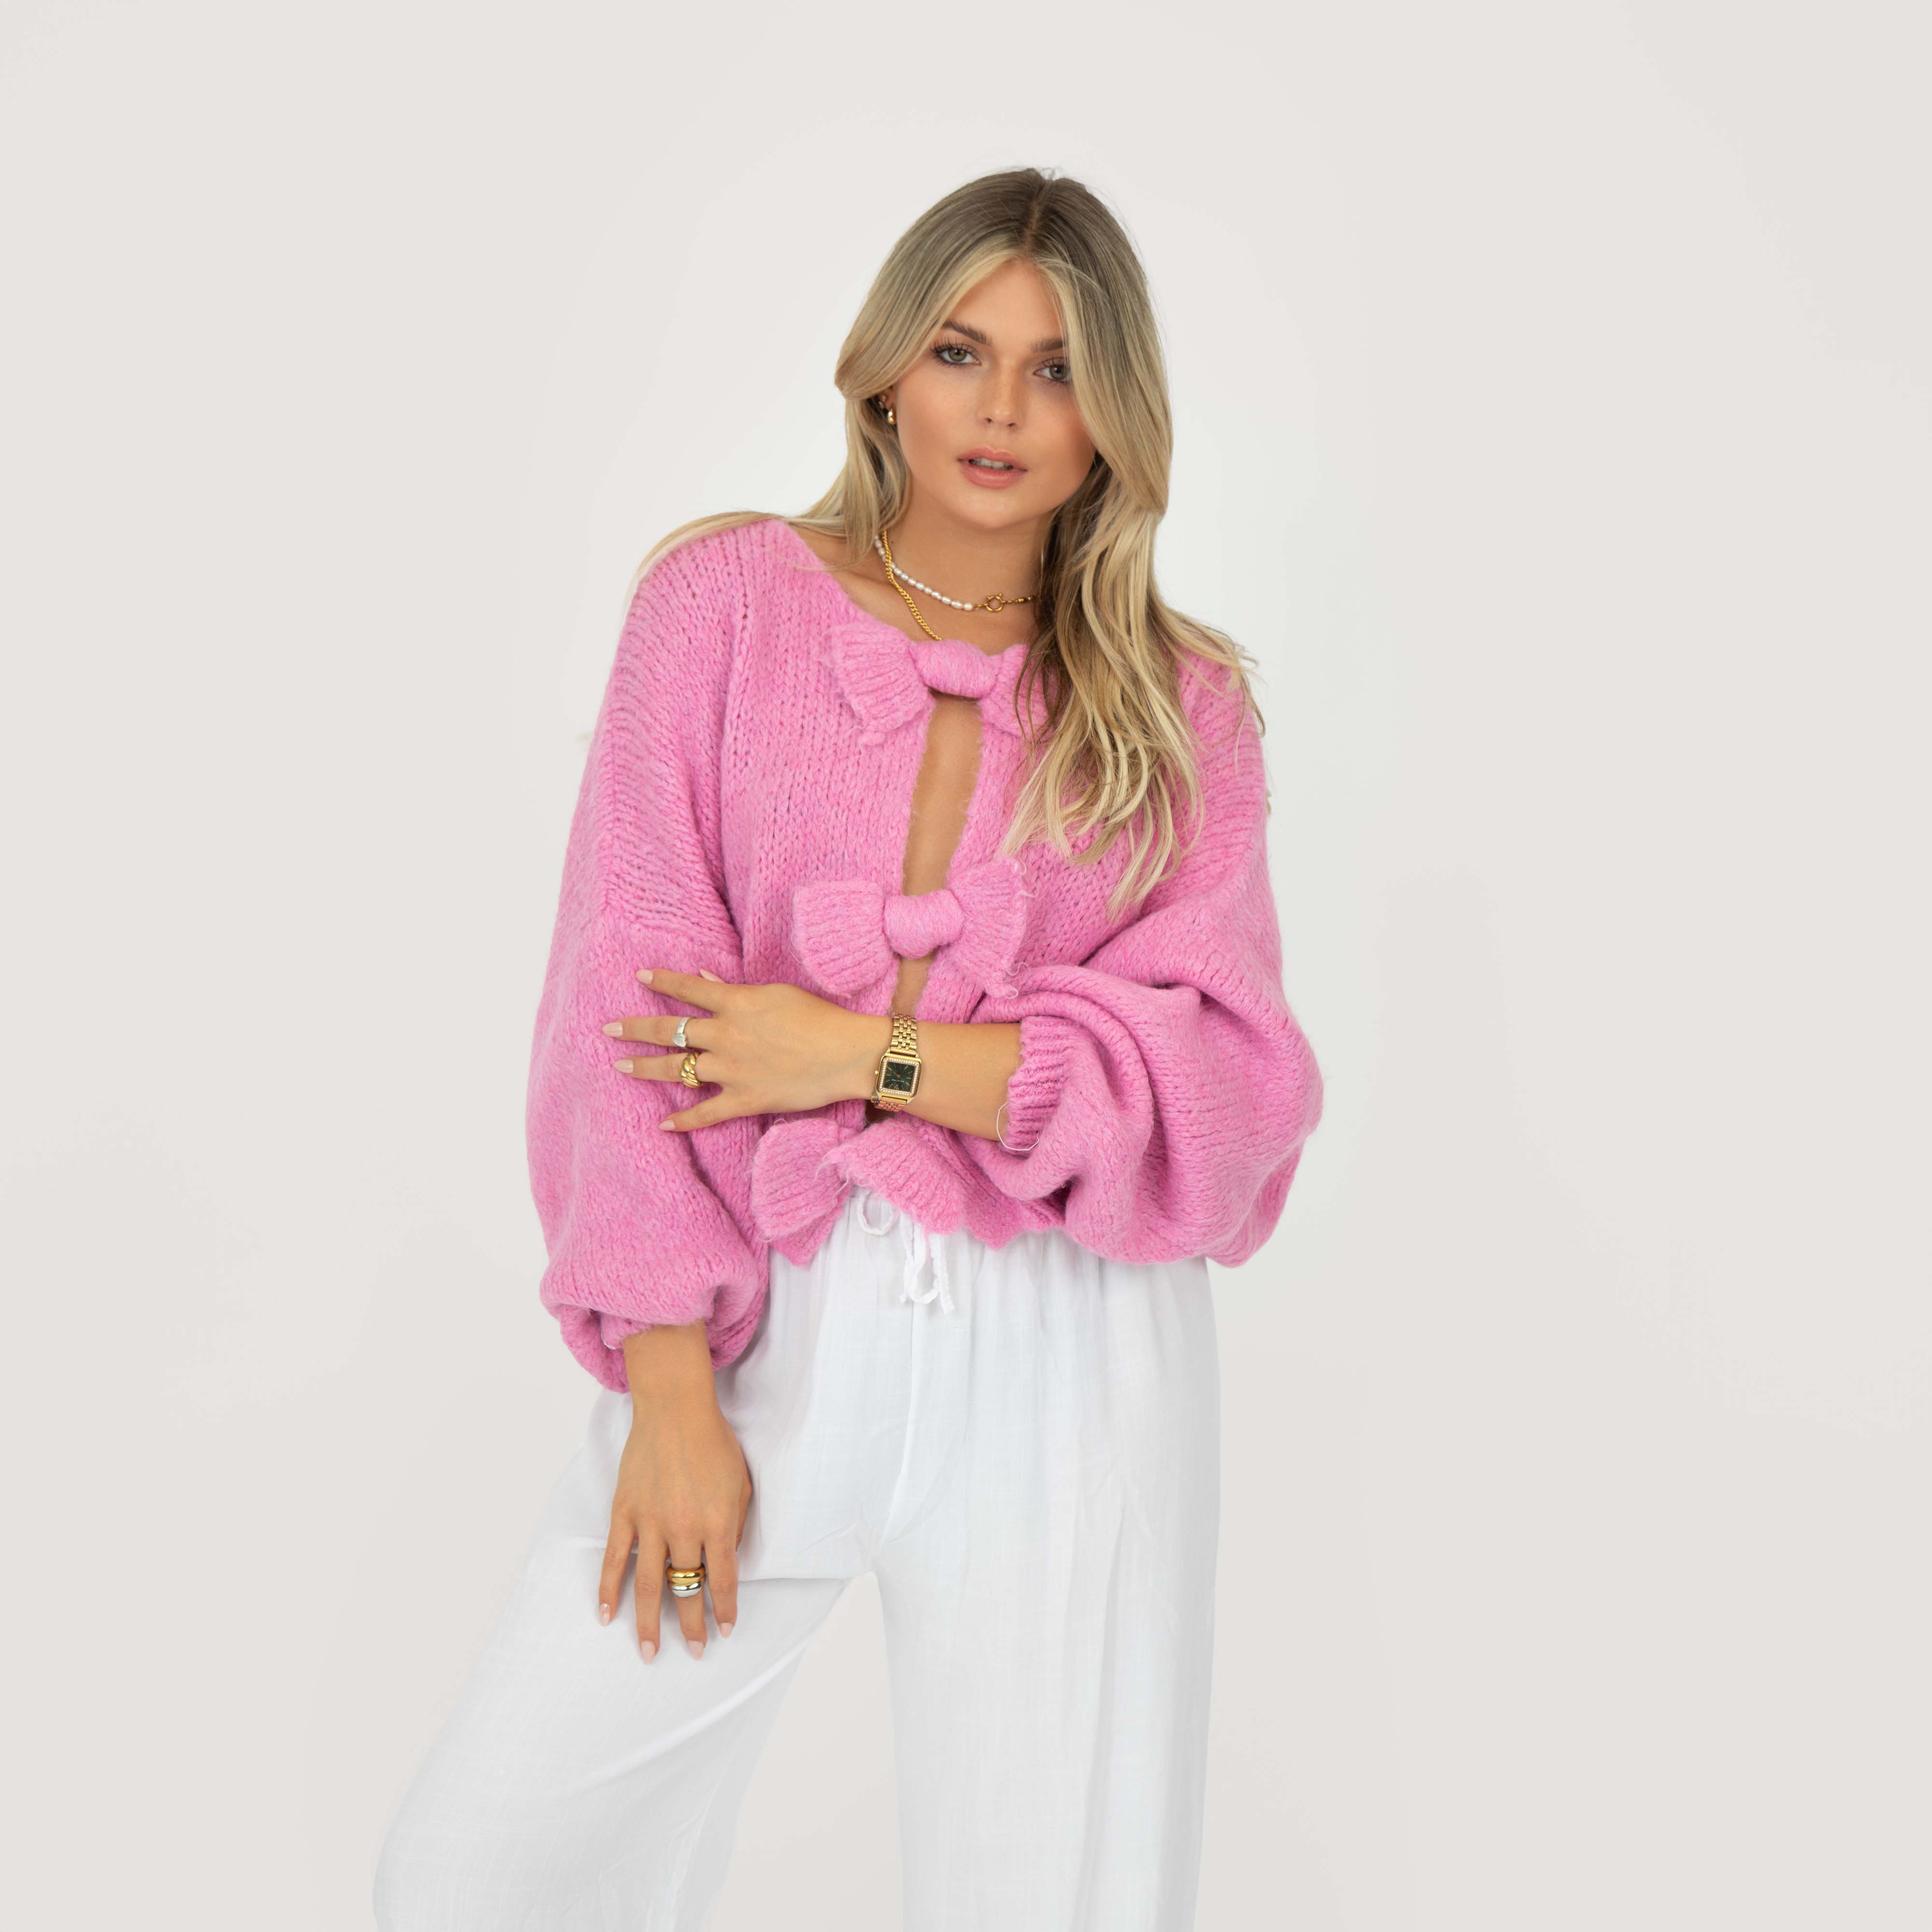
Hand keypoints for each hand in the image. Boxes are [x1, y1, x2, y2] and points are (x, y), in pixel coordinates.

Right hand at [599, 1322, 752, 1660]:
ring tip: (649, 1652)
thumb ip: (734, 1524)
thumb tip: (726, 1561)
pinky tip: (607, 1616)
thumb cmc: (714, 1442)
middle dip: (692, 1625)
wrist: (675, 1406)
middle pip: (687, 1588)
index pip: (723, 1578)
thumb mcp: (740, 1483)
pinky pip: (615, 1559)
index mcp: (717, 1521)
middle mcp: (684, 1527)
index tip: (726, 1630)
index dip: (725, 1608)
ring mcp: (650, 1521)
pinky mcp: (625, 1512)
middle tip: (696, 1652)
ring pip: (648, 1585)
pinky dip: (609, 1590)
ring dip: (649, 1623)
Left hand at [604, 966, 884, 1130]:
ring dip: (646, 1068)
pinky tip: (663, 1125)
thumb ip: (737, 990)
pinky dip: (683, 1121)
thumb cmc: (820, 1018)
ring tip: (621, 1065)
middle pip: (671, 1030)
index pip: (688, 989)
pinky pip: (706, 1113)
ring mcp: (732, 1070)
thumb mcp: (777, 994)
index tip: (638, 976)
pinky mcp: (745, 1099)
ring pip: (678, 1069)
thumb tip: (706, 980)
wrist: (848, 1055)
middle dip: (636, 1028)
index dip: (661, 982)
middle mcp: (726, 1036)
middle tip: (609, 1028)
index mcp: (736, 1004)